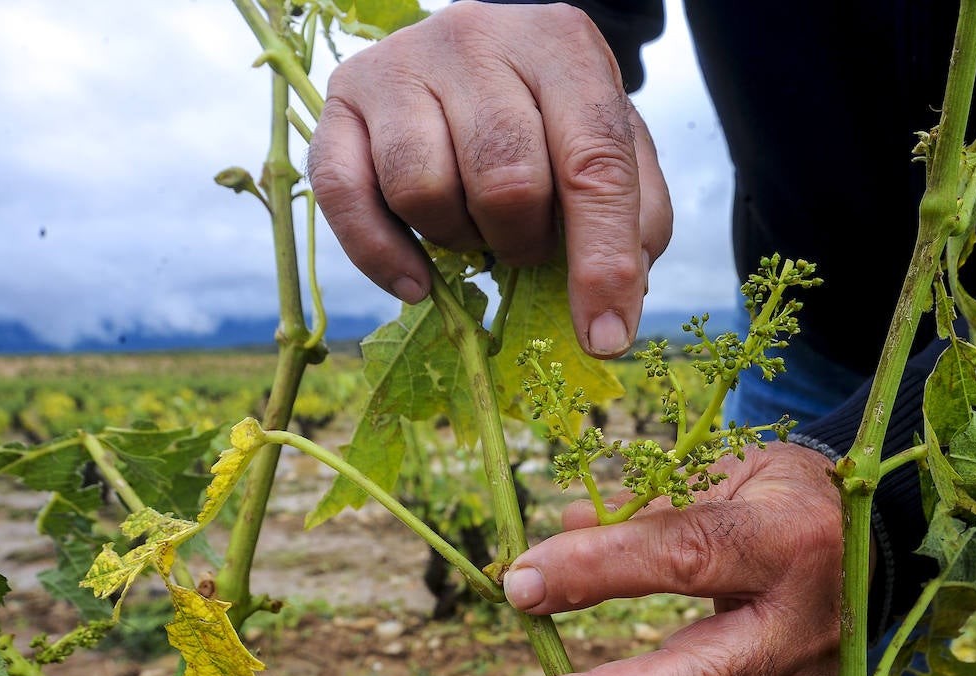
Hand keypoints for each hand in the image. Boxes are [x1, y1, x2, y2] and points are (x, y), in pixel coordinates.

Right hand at [308, 2, 672, 356]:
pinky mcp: (342, 98)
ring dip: (459, 241)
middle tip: (527, 244)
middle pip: (505, 179)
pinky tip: (417, 282)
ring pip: (423, 189)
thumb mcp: (614, 147)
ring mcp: (400, 64)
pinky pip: (345, 194)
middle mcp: (477, 39)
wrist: (482, 55)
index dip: (602, 259)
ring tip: (476, 229)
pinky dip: (382, 255)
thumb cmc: (553, 114)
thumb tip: (614, 308)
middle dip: (524, 243)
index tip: (606, 335)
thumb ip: (633, 218)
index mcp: (562, 47)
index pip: (594, 161)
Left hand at [496, 442, 843, 675]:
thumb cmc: (782, 495)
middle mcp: (802, 618)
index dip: (597, 568)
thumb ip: (648, 503)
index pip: (683, 554)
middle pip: (704, 675)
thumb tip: (562, 525)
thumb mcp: (726, 471)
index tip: (519, 584)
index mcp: (782, 535)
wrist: (880, 537)